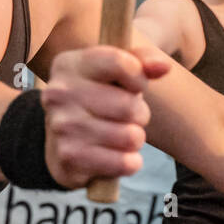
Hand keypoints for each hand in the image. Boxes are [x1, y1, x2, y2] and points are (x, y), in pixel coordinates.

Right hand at [40, 44, 171, 189]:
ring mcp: (62, 128)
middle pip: (129, 106)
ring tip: (119, 135)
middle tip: (125, 116)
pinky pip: (125, 163)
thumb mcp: (115, 71)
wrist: (61, 142)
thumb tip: (163, 67)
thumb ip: (142, 60)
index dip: (139, 78)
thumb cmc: (98, 98)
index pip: (120, 63)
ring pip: (131, 137)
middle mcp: (59, 94)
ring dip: (134, 139)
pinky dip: (129, 162)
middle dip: (139, 114)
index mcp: (69, 65)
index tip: (135, 85)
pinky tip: (115, 155)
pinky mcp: (70, 158)